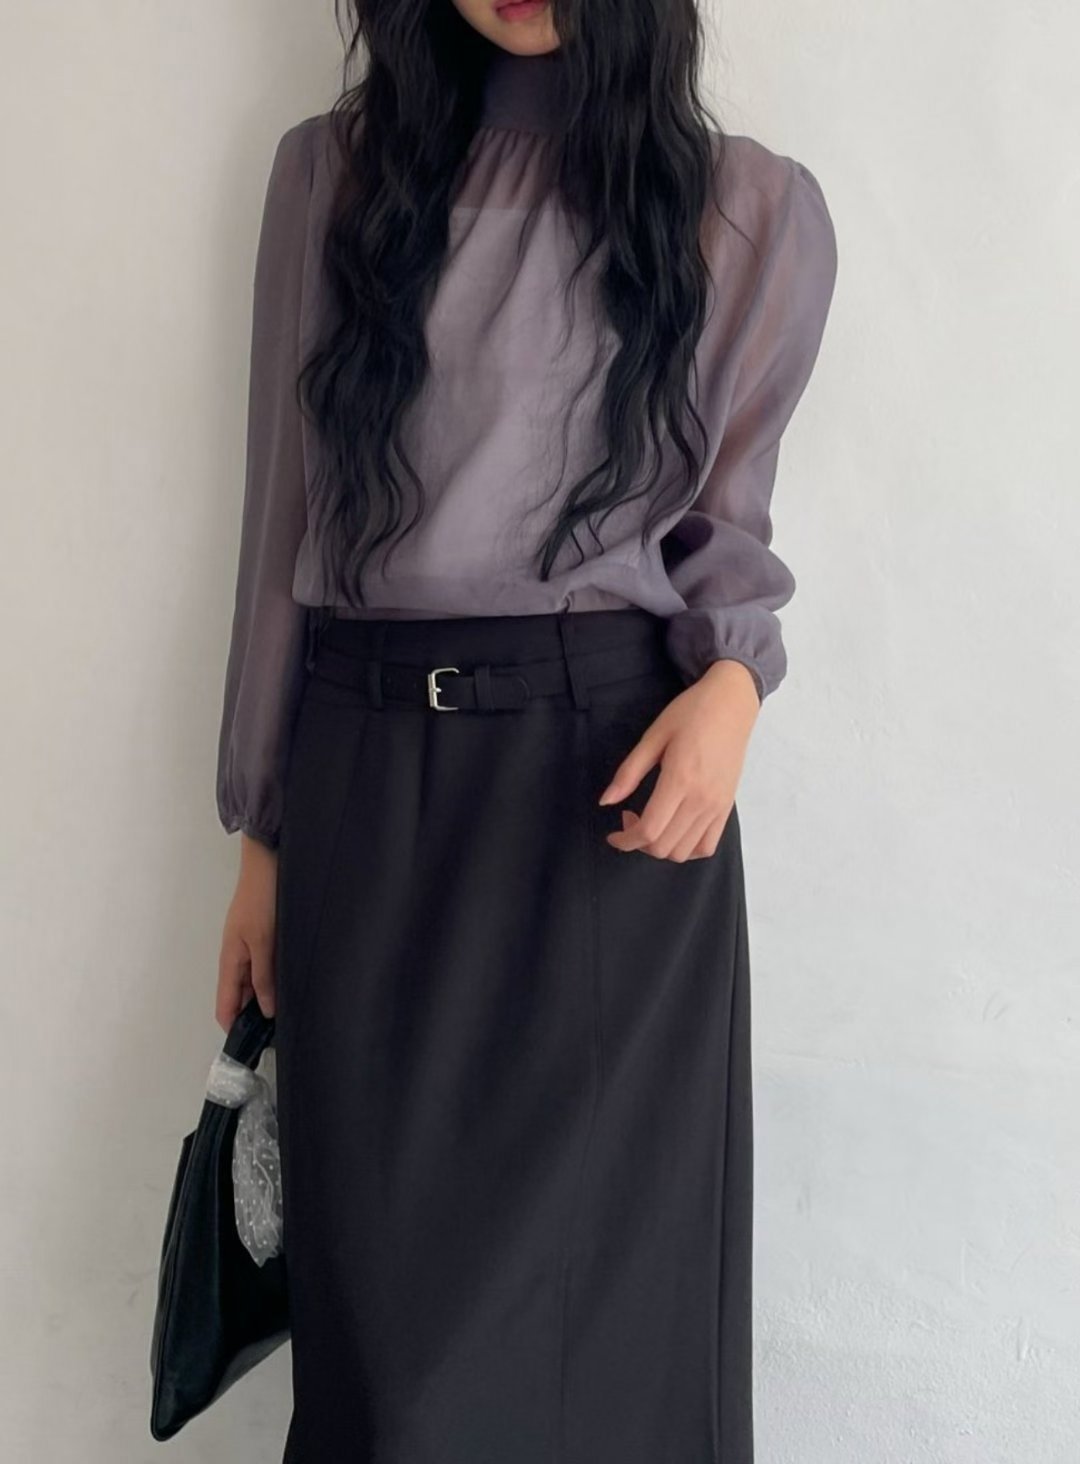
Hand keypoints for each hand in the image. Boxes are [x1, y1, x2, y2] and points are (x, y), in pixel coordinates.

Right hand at [216, 834, 278, 1029]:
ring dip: (267, 998)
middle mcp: (239, 956)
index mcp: (230, 960)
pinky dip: (276, 980)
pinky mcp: (266, 936)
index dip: (233, 1029)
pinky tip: (294, 986)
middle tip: (280, 1037)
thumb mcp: (263, 941)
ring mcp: (252, 946)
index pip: (225, 1006)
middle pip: (241, 997)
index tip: (250, 1050)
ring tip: (291, 1017)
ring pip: (256, 982)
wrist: (269, 861)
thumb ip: (264, 976)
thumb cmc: (262, 899)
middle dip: (254, 1017)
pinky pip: (267, 967)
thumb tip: (264, 1011)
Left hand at [598, 658, 759, 861]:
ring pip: (684, 852)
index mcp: (680, 780)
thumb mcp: (653, 736)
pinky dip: (687, 849)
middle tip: (630, 816)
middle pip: (664, 847)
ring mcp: (717, 806)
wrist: (732, 703)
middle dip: (638, 843)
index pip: (649, 830)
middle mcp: (702, 799)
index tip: (613, 833)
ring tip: (652, 822)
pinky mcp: (727, 807)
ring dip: (661, 847)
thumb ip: (629, 772)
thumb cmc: (690, 713)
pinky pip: (707, 846)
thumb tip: (606, 802)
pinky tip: (674, 830)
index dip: (625, 840)